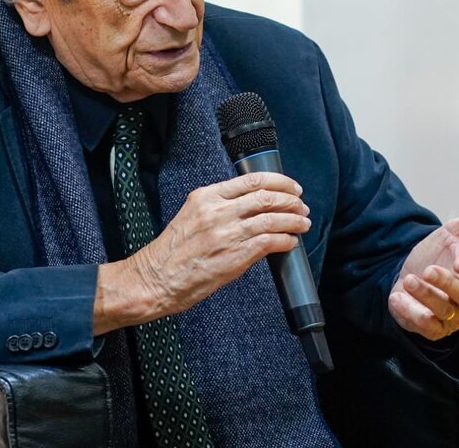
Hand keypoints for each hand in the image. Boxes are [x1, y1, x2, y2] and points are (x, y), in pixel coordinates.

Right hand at [94, 172, 308, 333]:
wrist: (155, 279)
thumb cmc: (172, 252)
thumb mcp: (191, 215)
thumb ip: (219, 207)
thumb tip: (252, 208)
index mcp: (207, 196)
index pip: (252, 180)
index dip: (279, 182)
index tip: (292, 187)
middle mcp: (218, 211)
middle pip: (266, 197)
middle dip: (291, 200)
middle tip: (302, 207)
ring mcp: (227, 233)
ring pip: (272, 218)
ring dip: (293, 221)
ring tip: (302, 223)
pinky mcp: (234, 256)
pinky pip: (269, 242)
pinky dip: (285, 241)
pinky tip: (290, 243)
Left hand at [388, 195, 458, 340]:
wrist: (408, 271)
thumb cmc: (437, 254)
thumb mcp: (454, 233)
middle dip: (447, 283)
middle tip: (428, 270)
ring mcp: (453, 316)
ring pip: (445, 311)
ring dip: (426, 295)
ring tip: (409, 280)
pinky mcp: (433, 328)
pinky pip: (426, 326)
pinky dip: (411, 313)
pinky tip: (397, 299)